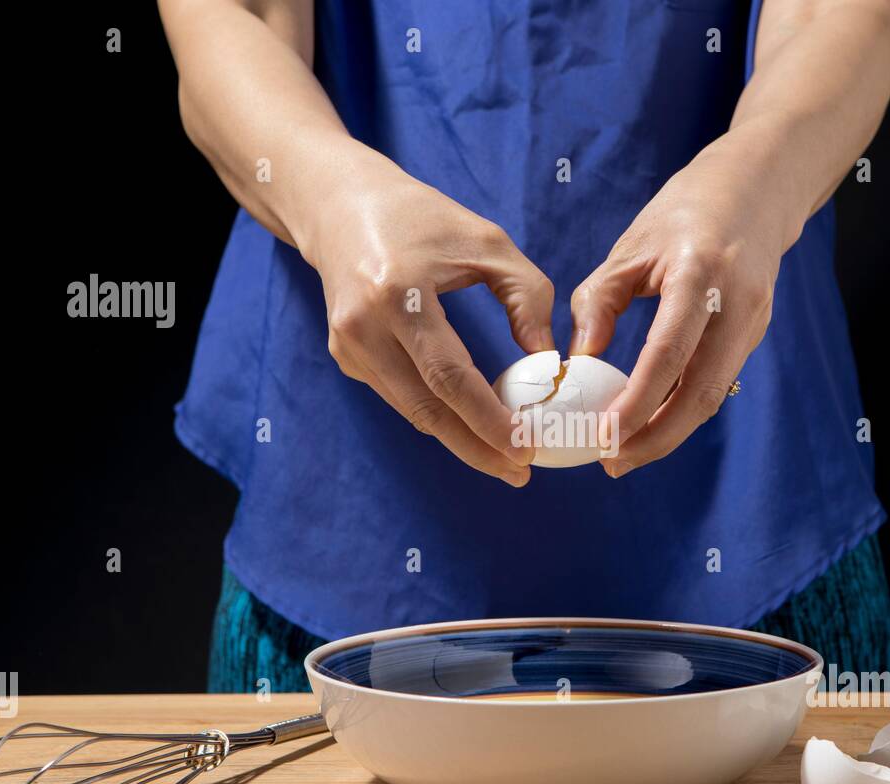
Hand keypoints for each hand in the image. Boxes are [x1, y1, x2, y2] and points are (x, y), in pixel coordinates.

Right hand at [298, 147, 553, 486]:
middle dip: (476, 448)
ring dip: (459, 439)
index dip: (487, 419)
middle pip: (425, 408)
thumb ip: (527, 298)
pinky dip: (437, 413)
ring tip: (505, 458)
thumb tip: (549, 361)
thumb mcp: (488, 242)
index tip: (525, 448)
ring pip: (411, 410)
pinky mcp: (345, 356)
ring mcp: (348, 346)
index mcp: (398, 293)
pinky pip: (400, 395)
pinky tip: (470, 423)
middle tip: (520, 471)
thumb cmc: (424, 218)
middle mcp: (364, 326)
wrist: (340, 205)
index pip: (448, 374)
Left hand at [569, 133, 801, 476]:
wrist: (757, 189)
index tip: (605, 437)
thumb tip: (577, 364)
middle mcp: (736, 302)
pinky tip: (649, 422)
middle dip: (656, 437)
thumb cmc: (684, 212)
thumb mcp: (630, 247)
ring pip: (712, 396)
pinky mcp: (755, 334)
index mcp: (699, 272)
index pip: (670, 353)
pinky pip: (716, 382)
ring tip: (624, 452)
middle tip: (612, 462)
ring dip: (668, 431)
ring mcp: (754, 322)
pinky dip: (681, 409)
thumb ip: (600, 303)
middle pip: (701, 393)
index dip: (639, 402)